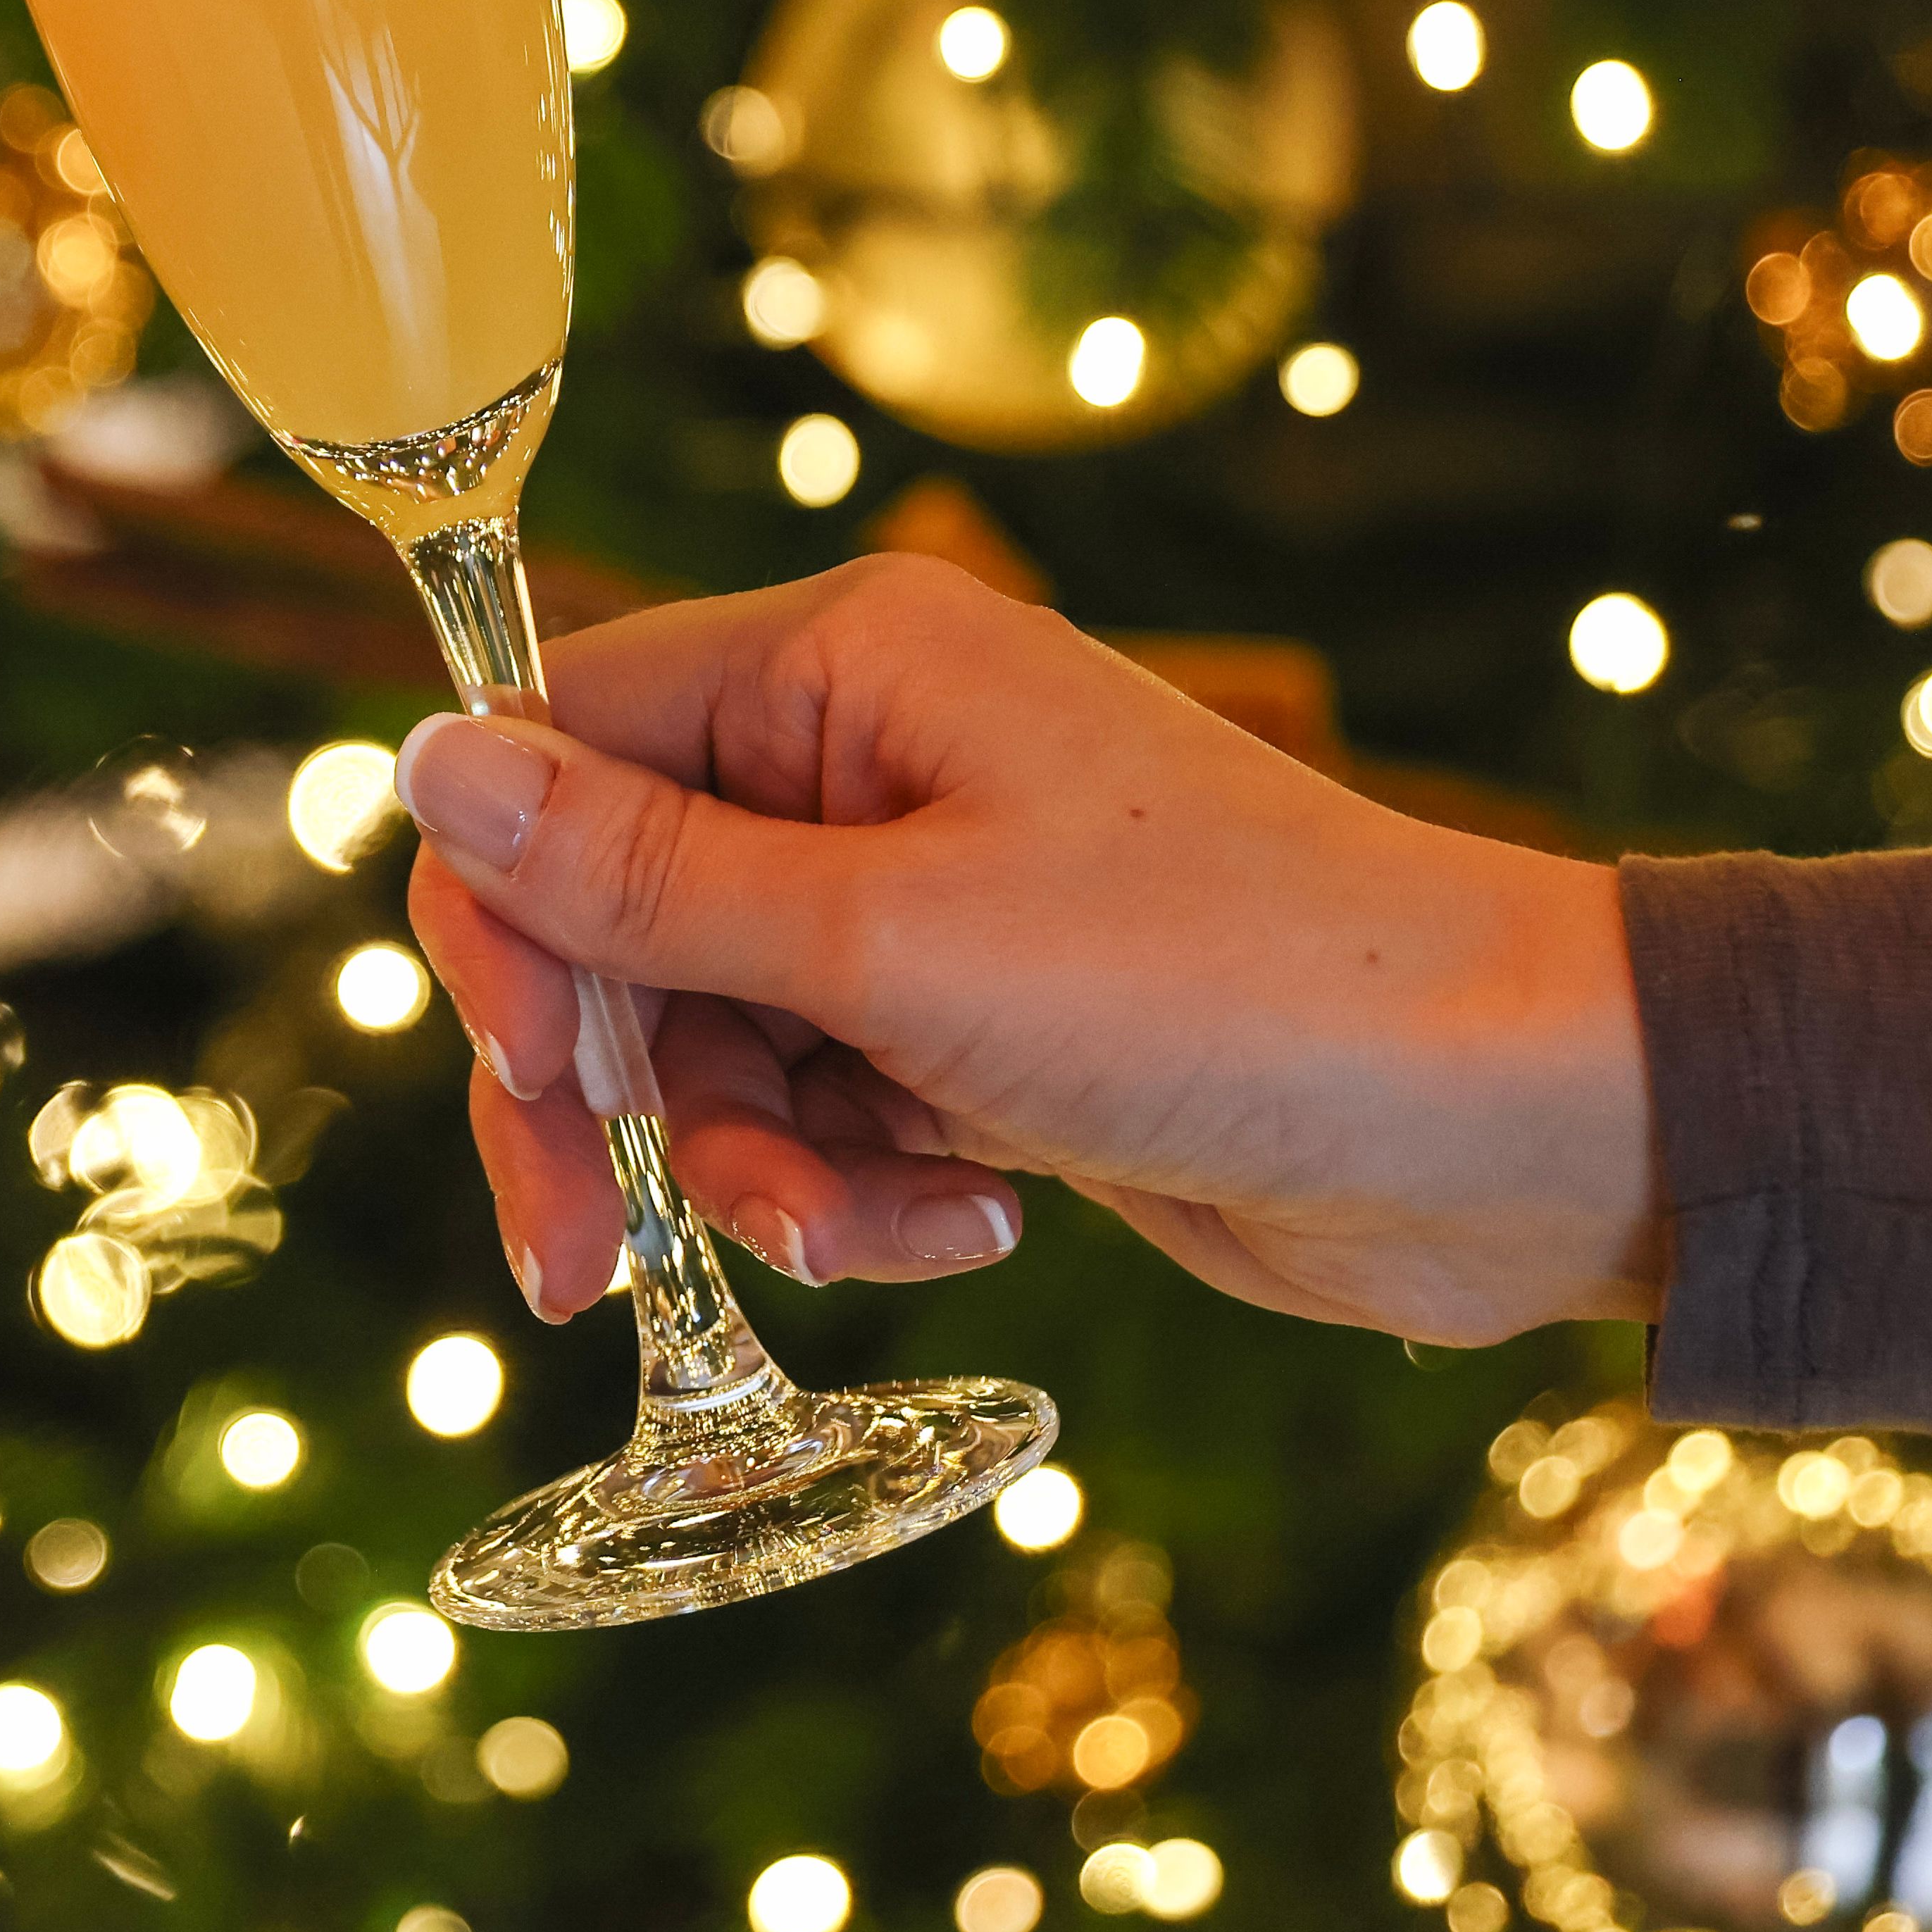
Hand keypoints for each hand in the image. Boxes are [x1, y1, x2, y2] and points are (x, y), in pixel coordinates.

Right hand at [400, 556, 1658, 1345]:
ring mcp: (925, 893)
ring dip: (751, 1165)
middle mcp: (866, 756)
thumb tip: (427, 763)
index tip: (531, 1076)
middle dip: (607, 1094)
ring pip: (712, 1037)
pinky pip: (822, 1105)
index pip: (563, 741)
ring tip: (872, 1230)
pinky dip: (861, 1188)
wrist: (1503, 1127)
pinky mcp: (979, 1022)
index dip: (506, 912)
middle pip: (614, 911)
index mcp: (844, 666)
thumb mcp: (894, 945)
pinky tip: (974, 1223)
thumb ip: (643, 878)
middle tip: (581, 1266)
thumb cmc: (1225, 987)